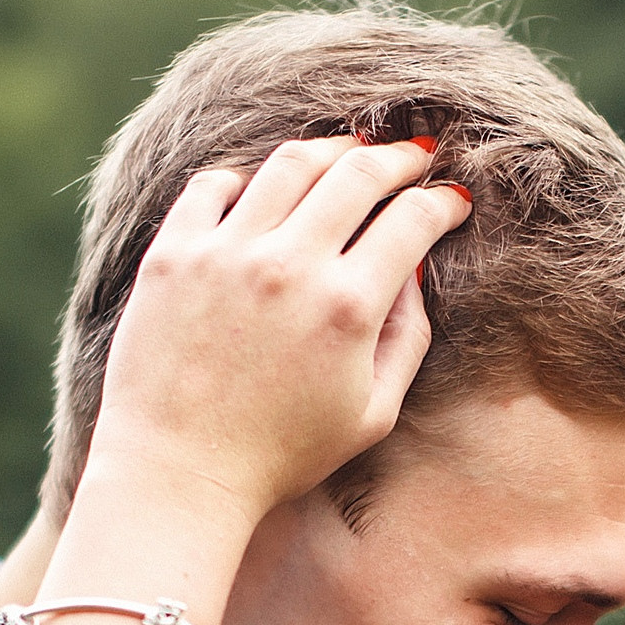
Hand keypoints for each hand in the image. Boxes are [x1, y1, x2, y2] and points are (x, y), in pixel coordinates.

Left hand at [80, 136, 471, 522]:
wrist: (178, 473)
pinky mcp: (173, 253)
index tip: (451, 198)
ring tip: (346, 156)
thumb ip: (406, 337)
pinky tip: (262, 193)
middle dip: (397, 158)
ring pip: (290, 162)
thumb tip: (413, 272)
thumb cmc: (281, 456)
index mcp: (346, 307)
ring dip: (330, 151)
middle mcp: (288, 265)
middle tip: (412, 157)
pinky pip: (215, 184)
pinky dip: (247, 178)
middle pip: (358, 173)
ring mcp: (226, 252)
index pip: (412, 220)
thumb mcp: (372, 413)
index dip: (443, 201)